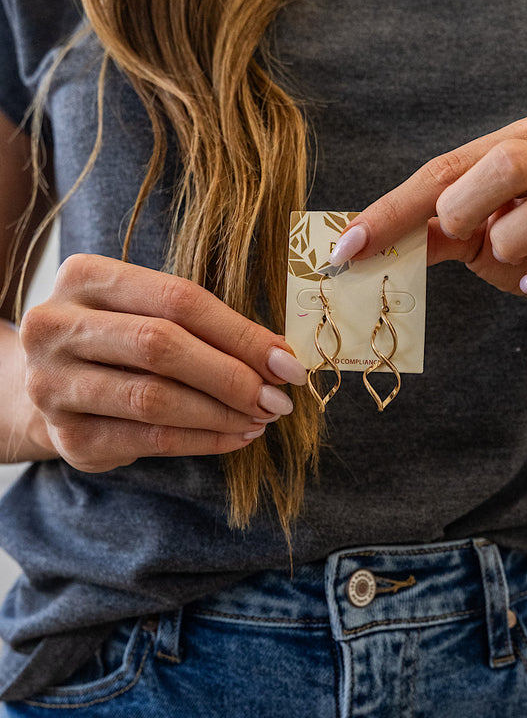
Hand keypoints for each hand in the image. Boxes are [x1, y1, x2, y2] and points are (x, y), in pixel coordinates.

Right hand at [19, 254, 306, 471]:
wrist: (47, 387)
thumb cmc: (117, 340)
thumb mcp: (145, 311)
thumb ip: (201, 323)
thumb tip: (278, 357)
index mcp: (84, 277)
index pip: (177, 299)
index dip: (239, 333)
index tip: (286, 361)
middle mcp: (55, 326)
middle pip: (161, 347)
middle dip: (232, 376)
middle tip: (277, 398)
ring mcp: (54, 384)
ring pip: (155, 399)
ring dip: (221, 413)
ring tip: (261, 418)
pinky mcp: (68, 436)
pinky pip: (150, 440)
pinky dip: (203, 440)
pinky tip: (235, 436)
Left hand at [330, 112, 526, 346]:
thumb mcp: (473, 233)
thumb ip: (427, 229)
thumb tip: (358, 243)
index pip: (450, 166)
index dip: (394, 209)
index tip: (348, 248)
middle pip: (510, 160)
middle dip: (466, 205)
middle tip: (459, 233)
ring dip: (514, 240)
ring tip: (509, 257)